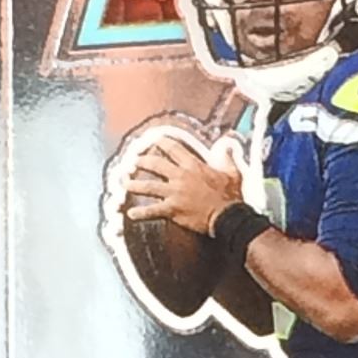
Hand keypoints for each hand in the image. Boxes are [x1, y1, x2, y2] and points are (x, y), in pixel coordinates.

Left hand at [125, 134, 243, 236]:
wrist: (227, 217)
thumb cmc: (230, 196)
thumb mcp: (233, 173)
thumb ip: (228, 159)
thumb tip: (229, 147)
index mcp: (193, 166)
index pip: (173, 148)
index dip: (162, 142)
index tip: (155, 140)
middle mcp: (180, 176)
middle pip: (155, 164)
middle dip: (142, 161)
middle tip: (134, 160)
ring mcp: (174, 193)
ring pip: (149, 186)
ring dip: (134, 184)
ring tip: (124, 182)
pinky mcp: (173, 209)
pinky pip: (153, 211)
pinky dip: (141, 213)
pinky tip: (130, 214)